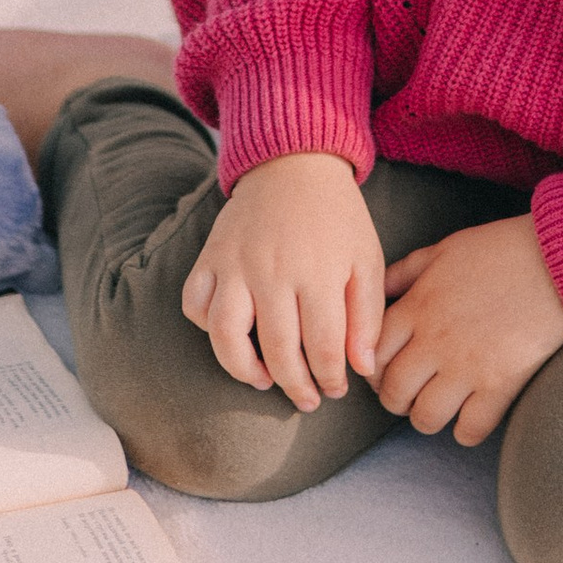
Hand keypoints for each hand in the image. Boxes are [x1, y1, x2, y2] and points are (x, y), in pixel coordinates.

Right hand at [182, 153, 385, 409]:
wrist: (294, 163)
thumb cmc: (337, 218)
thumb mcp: (367, 260)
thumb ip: (368, 316)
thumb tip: (362, 369)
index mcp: (318, 273)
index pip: (324, 348)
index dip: (332, 379)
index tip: (336, 389)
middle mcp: (272, 271)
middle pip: (278, 350)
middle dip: (296, 385)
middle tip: (307, 399)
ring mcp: (235, 264)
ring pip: (226, 335)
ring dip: (244, 369)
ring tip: (265, 379)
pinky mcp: (209, 257)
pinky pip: (195, 304)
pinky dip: (206, 327)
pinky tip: (232, 336)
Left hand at [372, 212, 562, 445]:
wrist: (557, 259)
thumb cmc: (499, 250)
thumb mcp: (442, 250)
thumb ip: (405, 272)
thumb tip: (378, 291)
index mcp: (417, 307)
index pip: (372, 354)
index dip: (372, 370)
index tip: (385, 372)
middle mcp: (435, 341)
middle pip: (393, 393)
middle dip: (395, 400)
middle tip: (409, 394)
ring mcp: (467, 366)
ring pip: (425, 417)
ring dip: (426, 418)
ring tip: (438, 407)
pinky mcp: (501, 384)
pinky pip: (470, 429)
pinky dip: (465, 432)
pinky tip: (471, 416)